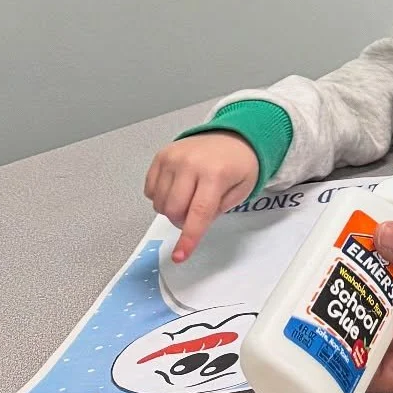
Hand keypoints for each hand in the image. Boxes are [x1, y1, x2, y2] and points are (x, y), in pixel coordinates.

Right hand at [144, 132, 258, 261]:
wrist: (234, 136)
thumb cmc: (240, 164)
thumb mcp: (242, 190)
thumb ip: (219, 210)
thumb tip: (194, 225)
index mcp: (216, 173)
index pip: (198, 213)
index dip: (188, 238)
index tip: (179, 256)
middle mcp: (191, 164)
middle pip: (173, 211)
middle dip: (183, 221)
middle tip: (197, 212)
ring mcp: (173, 158)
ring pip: (159, 203)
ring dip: (171, 210)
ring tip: (190, 196)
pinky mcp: (161, 155)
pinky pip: (150, 190)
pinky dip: (160, 197)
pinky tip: (177, 187)